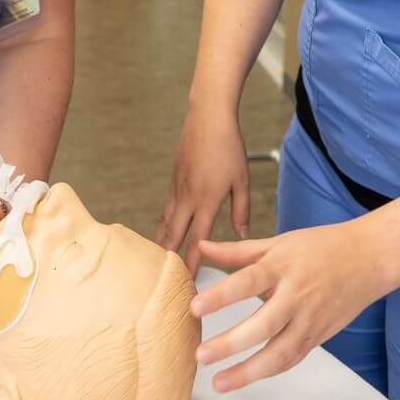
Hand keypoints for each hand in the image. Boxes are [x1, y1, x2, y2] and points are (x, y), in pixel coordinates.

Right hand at [155, 103, 249, 274]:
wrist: (207, 116)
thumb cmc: (228, 146)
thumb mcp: (241, 179)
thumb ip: (241, 210)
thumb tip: (242, 235)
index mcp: (206, 201)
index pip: (196, 240)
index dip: (190, 263)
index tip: (186, 283)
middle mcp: (187, 198)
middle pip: (173, 236)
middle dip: (166, 260)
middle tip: (161, 281)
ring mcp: (177, 188)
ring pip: (165, 222)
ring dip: (161, 243)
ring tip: (156, 264)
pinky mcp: (173, 179)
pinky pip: (166, 208)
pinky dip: (163, 224)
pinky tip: (164, 232)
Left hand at [191, 223, 388, 392]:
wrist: (369, 258)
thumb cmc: (322, 247)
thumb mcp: (278, 243)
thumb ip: (237, 251)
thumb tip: (202, 246)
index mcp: (283, 266)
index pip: (248, 281)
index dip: (221, 296)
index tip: (195, 308)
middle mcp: (297, 295)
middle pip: (263, 325)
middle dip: (231, 343)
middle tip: (201, 355)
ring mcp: (310, 319)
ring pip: (280, 353)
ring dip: (248, 372)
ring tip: (219, 381)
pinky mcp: (319, 336)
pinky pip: (293, 358)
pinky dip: (270, 370)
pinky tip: (248, 377)